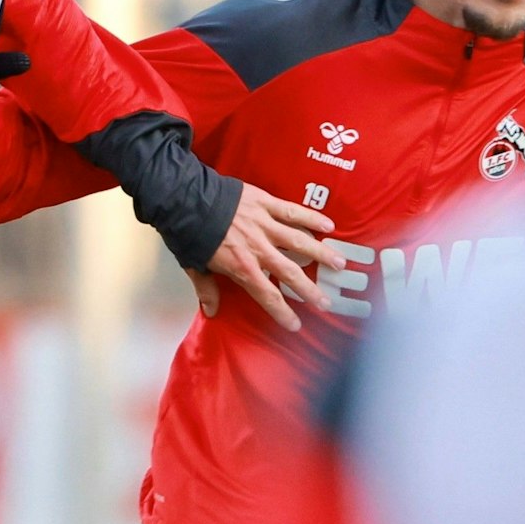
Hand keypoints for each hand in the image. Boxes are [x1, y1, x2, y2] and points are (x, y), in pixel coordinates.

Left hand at [198, 184, 344, 331]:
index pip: (268, 295)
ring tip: (340, 264)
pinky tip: (328, 225)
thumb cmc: (187, 233)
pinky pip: (292, 212)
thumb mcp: (193, 265)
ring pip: (299, 242)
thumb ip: (206, 288)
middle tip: (326, 302)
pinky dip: (311, 218)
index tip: (296, 324)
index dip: (283, 312)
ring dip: (321, 254)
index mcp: (241, 267)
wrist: (184, 199)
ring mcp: (264, 225)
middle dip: (310, 290)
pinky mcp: (265, 203)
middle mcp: (258, 249)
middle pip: (291, 273)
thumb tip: (211, 311)